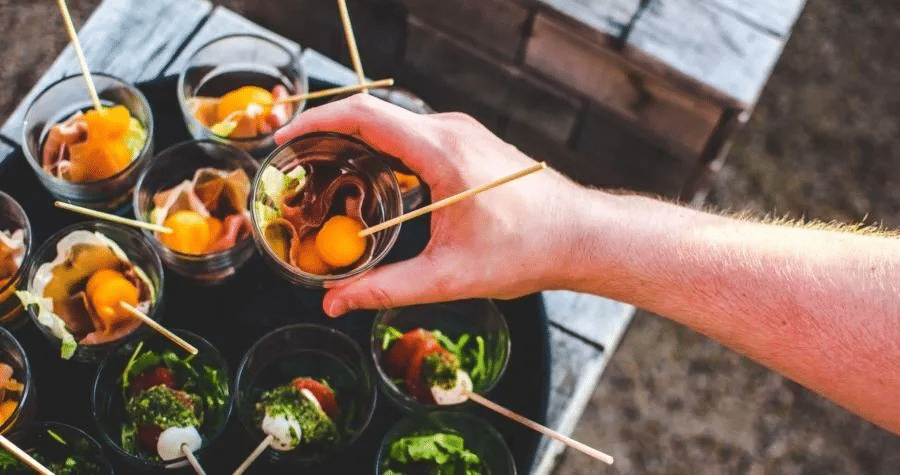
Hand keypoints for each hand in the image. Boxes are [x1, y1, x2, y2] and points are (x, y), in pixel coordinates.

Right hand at [275, 94, 584, 315]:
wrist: (580, 235)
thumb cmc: (526, 251)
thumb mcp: (449, 277)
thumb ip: (386, 289)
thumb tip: (334, 303)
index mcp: (441, 150)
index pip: (364, 116)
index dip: (316, 122)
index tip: (284, 139)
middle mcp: (450, 129)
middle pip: (372, 116)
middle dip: (327, 137)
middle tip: (296, 169)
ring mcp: (462, 132)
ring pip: (393, 126)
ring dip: (355, 145)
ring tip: (325, 178)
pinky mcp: (469, 142)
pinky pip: (413, 136)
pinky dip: (382, 152)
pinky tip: (372, 184)